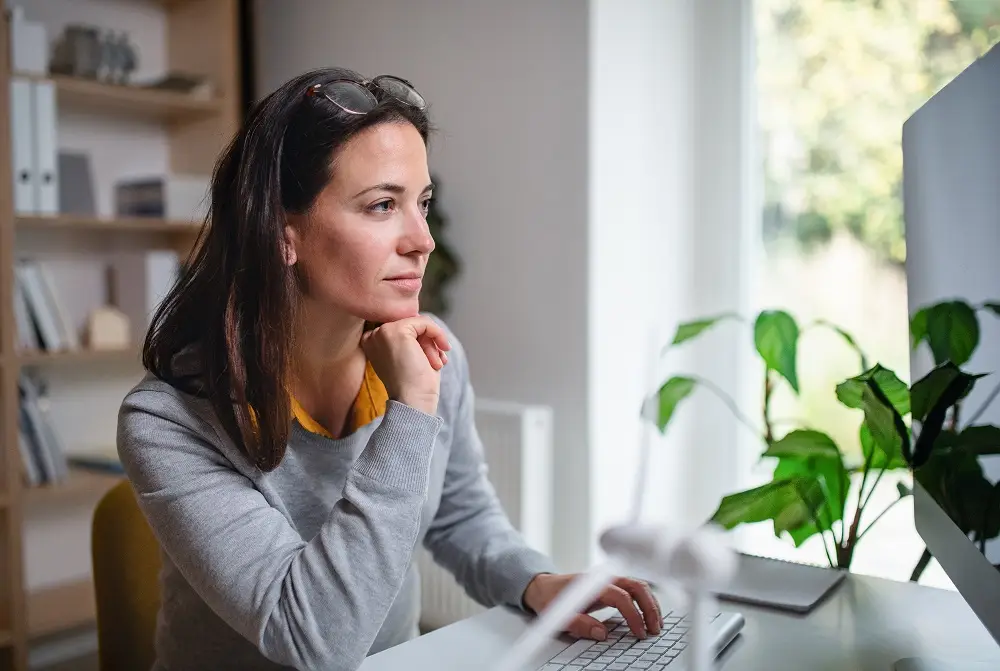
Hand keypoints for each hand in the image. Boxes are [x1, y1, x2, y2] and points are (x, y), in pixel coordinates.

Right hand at [361, 316, 450, 414]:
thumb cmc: (415, 385)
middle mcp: (373, 336)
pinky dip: (437, 334)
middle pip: (411, 325)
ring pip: (418, 323)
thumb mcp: (410, 357)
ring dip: (432, 343)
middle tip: (437, 362)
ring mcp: (383, 332)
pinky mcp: (396, 331)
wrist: (412, 401)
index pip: (403, 329)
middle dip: (428, 342)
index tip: (432, 358)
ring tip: (436, 363)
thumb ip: (411, 338)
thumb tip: (424, 322)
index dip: (420, 341)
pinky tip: (442, 350)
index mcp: (372, 344)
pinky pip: (424, 322)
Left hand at [522, 573, 661, 640]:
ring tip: (656, 624)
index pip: (622, 597)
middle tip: (655, 629)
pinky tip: (648, 615)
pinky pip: (633, 589)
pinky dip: (645, 600)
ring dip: (650, 603)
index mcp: (593, 584)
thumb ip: (580, 624)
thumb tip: (602, 633)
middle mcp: (604, 579)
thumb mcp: (560, 615)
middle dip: (649, 607)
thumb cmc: (550, 598)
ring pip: (638, 586)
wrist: (542, 586)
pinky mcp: (610, 585)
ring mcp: (608, 580)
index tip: (639, 633)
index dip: (634, 616)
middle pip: (636, 586)